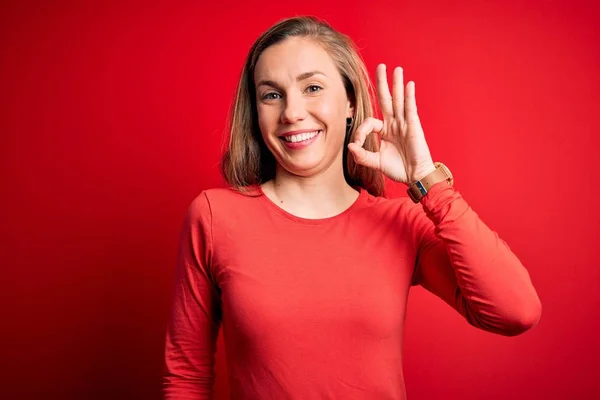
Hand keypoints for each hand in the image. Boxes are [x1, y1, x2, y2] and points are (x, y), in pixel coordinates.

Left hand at [348, 64, 435, 184]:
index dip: (361, 131)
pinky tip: (408, 85)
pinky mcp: (414, 127)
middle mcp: (394, 124)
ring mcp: (405, 123)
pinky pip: (410, 109)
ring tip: (396, 69)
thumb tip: (350, 147)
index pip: (370, 122)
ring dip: (397, 84)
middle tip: (381, 66)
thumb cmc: (398, 169)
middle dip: (383, 83)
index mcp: (385, 131)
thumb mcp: (376, 162)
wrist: (415, 176)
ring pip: (399, 100)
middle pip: (387, 99)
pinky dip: (409, 97)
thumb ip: (362, 155)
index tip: (357, 144)